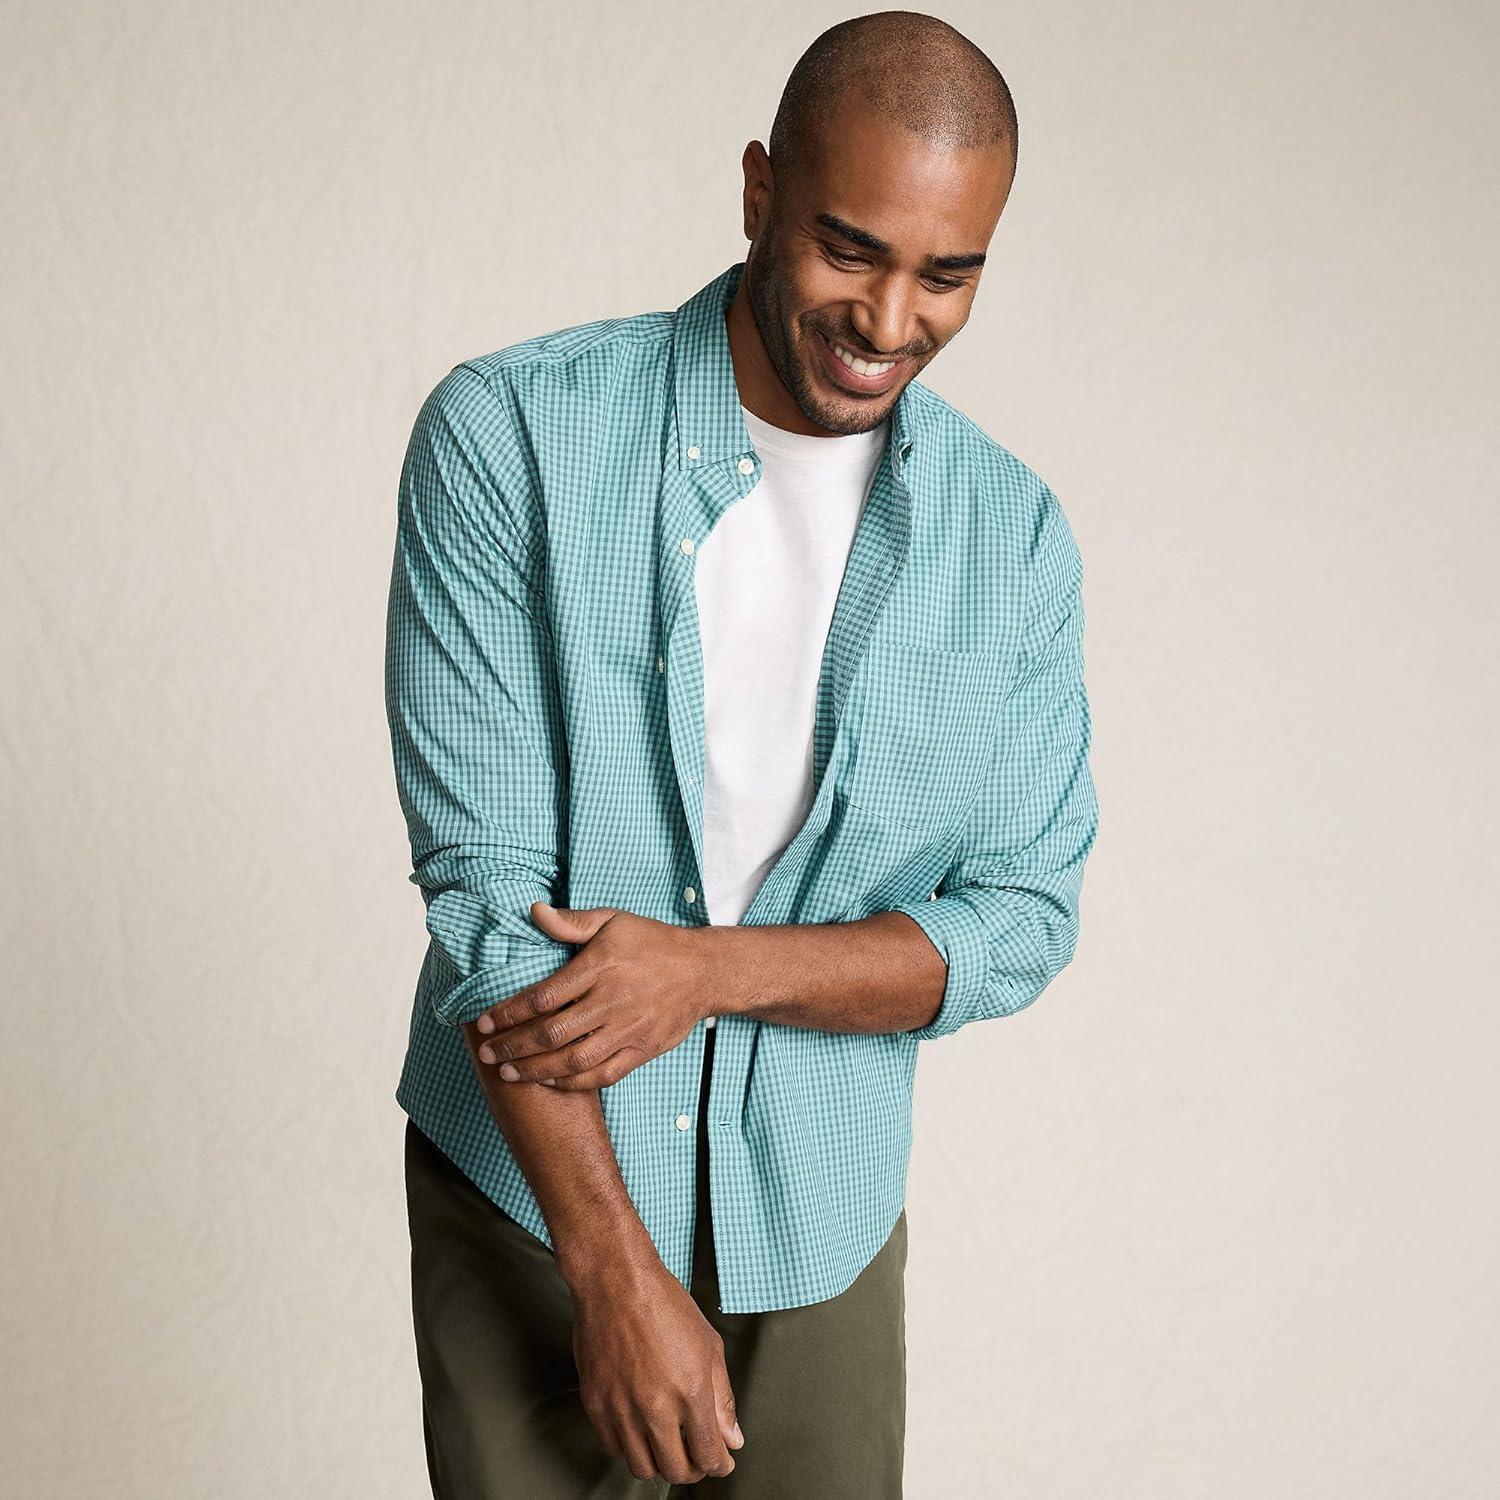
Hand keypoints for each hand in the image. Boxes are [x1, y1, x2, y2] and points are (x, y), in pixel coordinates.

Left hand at [472, 902, 715, 1088]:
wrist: (704, 970)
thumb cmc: (654, 943)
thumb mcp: (614, 920)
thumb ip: (572, 922)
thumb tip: (533, 911)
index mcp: (601, 967)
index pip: (544, 996)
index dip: (509, 1012)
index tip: (484, 1022)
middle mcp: (613, 1001)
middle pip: (553, 1033)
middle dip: (514, 1047)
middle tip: (488, 1054)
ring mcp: (629, 1029)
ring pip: (574, 1060)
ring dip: (536, 1070)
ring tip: (509, 1073)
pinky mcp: (643, 1049)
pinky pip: (603, 1075)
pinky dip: (573, 1083)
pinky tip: (550, 1081)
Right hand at [569, 1256, 743, 1483]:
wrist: (616, 1281)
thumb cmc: (663, 1303)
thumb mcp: (709, 1344)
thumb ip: (723, 1397)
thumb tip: (732, 1438)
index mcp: (691, 1391)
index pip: (709, 1456)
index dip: (719, 1465)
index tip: (721, 1461)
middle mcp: (656, 1406)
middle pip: (676, 1470)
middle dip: (693, 1468)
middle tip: (696, 1455)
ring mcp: (622, 1408)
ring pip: (643, 1468)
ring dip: (661, 1463)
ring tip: (668, 1445)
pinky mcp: (596, 1404)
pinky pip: (614, 1448)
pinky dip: (631, 1448)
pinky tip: (641, 1429)